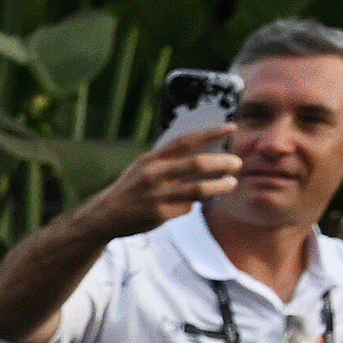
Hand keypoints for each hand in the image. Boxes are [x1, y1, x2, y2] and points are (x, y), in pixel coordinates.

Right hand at [93, 115, 240, 234]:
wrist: (105, 214)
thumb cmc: (132, 187)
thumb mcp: (144, 166)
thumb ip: (169, 159)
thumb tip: (205, 150)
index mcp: (153, 158)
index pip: (186, 141)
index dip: (211, 133)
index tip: (231, 127)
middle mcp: (155, 174)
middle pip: (198, 164)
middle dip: (223, 163)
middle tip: (237, 163)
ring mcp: (158, 195)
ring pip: (200, 189)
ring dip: (221, 186)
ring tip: (231, 183)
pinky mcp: (160, 214)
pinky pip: (188, 208)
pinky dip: (193, 204)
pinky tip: (190, 204)